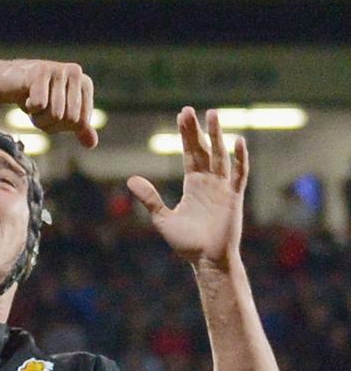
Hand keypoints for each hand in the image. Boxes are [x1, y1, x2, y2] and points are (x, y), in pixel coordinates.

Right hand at [0, 59, 96, 146]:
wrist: (7, 81)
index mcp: (85, 84)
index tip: (51, 113)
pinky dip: (29, 107)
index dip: (62, 127)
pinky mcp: (40, 71)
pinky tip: (26, 95)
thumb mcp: (60, 113)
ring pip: (55, 114)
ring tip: (32, 103)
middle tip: (39, 109)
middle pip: (70, 119)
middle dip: (49, 122)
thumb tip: (92, 144)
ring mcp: (59, 70)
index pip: (81, 123)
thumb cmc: (36, 97)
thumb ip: (78, 127)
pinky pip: (40, 105)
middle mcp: (76, 73)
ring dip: (38, 117)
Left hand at [127, 108, 246, 270]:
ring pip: (220, 156)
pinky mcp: (234, 198)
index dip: (186, 135)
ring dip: (217, 136)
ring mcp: (223, 189)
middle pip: (203, 150)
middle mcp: (209, 183)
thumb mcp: (163, 218)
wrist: (207, 261)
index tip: (182, 116)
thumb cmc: (187, 243)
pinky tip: (238, 141)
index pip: (189, 154)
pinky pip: (239, 174)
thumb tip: (130, 179)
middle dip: (197, 130)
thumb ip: (150, 198)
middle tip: (190, 109)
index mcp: (193, 185)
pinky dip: (240, 158)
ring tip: (213, 114)